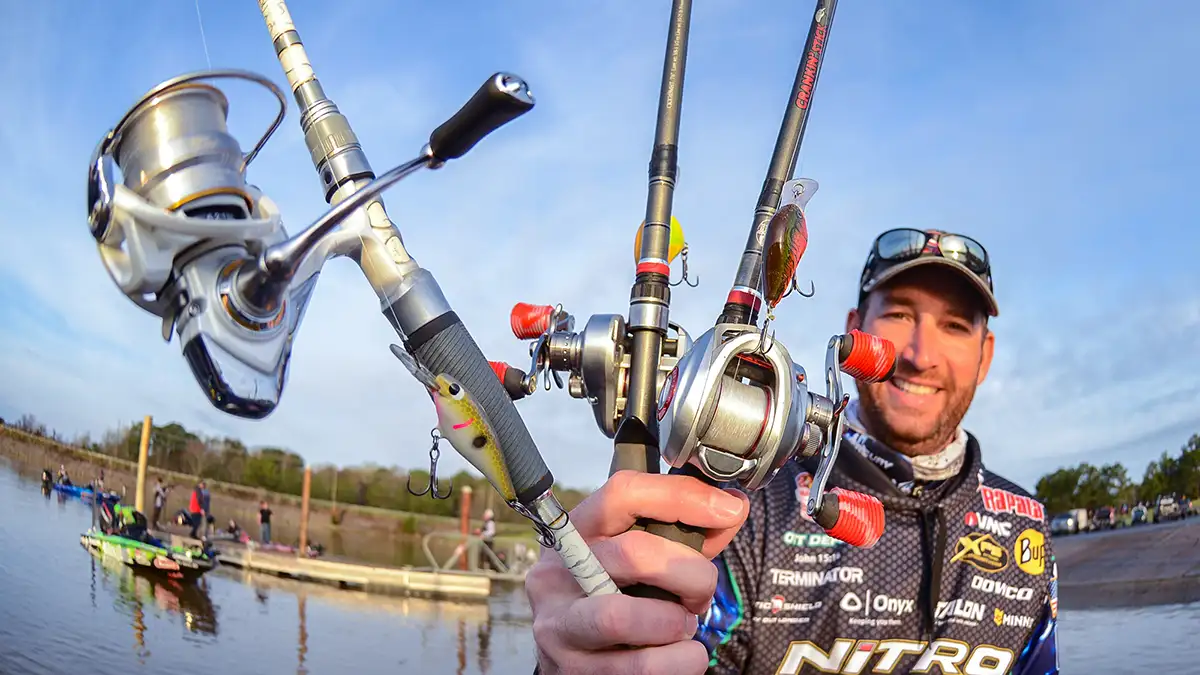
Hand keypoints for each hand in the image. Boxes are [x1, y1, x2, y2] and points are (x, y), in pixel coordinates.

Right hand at [526, 470, 749, 674]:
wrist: (576, 658)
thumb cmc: (615, 598)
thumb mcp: (638, 560)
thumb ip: (683, 537)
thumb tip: (731, 509)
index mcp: (576, 532)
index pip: (622, 494)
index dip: (683, 497)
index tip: (729, 508)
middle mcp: (558, 574)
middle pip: (633, 553)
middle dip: (691, 573)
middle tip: (702, 592)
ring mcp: (560, 625)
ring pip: (623, 617)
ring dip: (676, 624)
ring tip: (684, 627)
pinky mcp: (574, 670)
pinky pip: (641, 667)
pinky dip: (680, 662)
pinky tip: (680, 655)